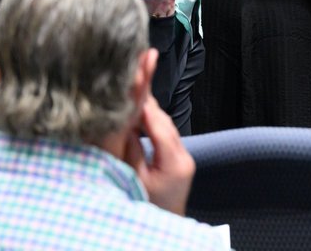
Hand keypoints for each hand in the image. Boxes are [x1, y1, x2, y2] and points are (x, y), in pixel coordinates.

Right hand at [123, 95, 195, 214]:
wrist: (166, 221)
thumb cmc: (149, 206)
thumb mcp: (136, 180)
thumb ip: (131, 153)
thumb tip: (125, 125)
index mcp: (175, 163)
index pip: (161, 129)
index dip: (148, 111)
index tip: (135, 94)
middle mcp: (184, 157)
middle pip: (166, 125)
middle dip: (150, 108)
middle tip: (134, 89)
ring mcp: (185, 157)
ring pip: (168, 128)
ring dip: (152, 114)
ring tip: (135, 100)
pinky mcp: (180, 158)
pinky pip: (167, 135)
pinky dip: (154, 125)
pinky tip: (142, 118)